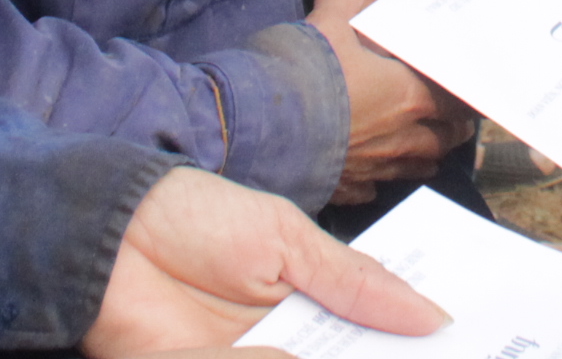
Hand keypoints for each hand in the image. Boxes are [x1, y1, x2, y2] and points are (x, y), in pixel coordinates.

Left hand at [85, 164, 448, 356]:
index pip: (371, 332)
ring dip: (341, 358)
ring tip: (367, 346)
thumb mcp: (288, 240)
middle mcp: (283, 342)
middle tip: (436, 355)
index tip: (456, 344)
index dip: (410, 340)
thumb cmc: (195, 216)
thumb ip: (356, 281)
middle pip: (345, 357)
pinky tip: (287, 349)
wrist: (105, 231)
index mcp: (308, 302)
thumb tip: (432, 315)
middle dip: (383, 354)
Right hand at [302, 0, 478, 197]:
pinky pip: (374, 188)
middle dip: (451, 129)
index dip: (465, 98)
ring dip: (423, 156)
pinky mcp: (347, 189)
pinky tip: (373, 175)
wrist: (263, 133)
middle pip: (443, 138)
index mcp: (406, 96)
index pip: (454, 100)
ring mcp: (375, 168)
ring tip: (425, 148)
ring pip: (416, 166)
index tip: (471, 95)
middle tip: (454, 120)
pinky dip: (378, 180)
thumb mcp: (325, 24)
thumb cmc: (306, 76)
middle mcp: (400, 137)